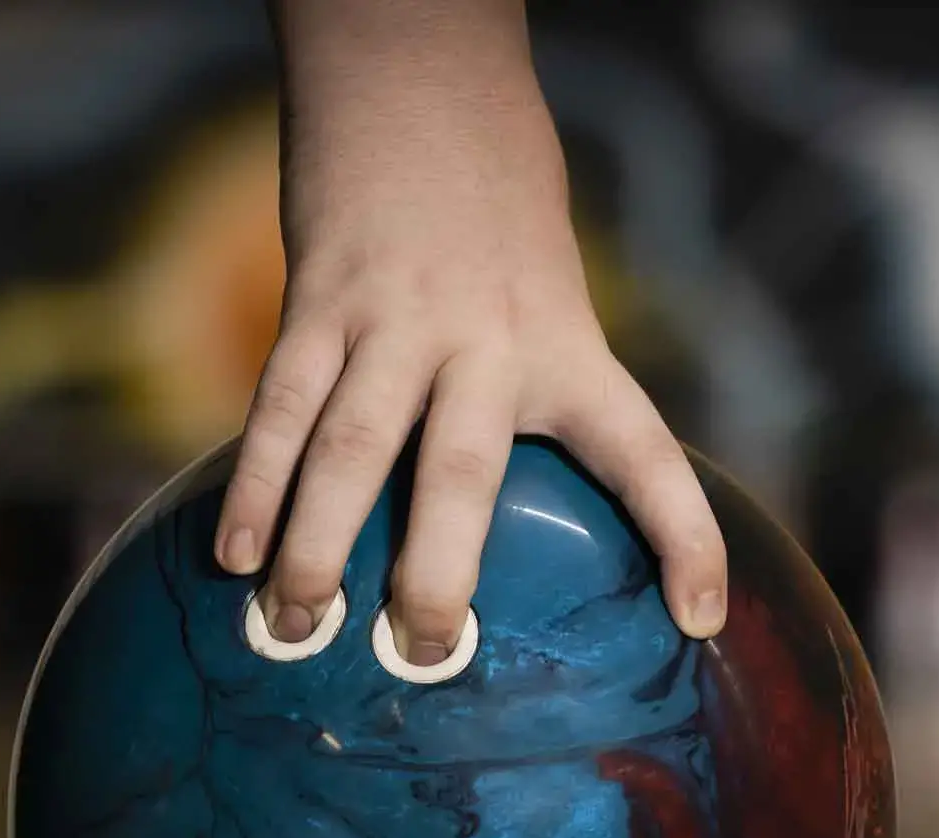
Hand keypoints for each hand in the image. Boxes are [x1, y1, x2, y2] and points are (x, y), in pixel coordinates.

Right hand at [213, 0, 726, 665]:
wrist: (422, 87)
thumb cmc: (496, 225)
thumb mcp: (551, 303)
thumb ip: (535, 402)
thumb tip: (491, 534)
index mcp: (567, 350)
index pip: (645, 453)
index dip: (685, 538)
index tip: (703, 620)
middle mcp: (486, 342)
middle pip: (460, 471)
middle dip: (438, 571)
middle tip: (425, 649)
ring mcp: (396, 321)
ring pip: (352, 446)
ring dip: (319, 546)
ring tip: (298, 627)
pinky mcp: (319, 301)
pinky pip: (280, 405)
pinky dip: (256, 484)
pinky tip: (234, 553)